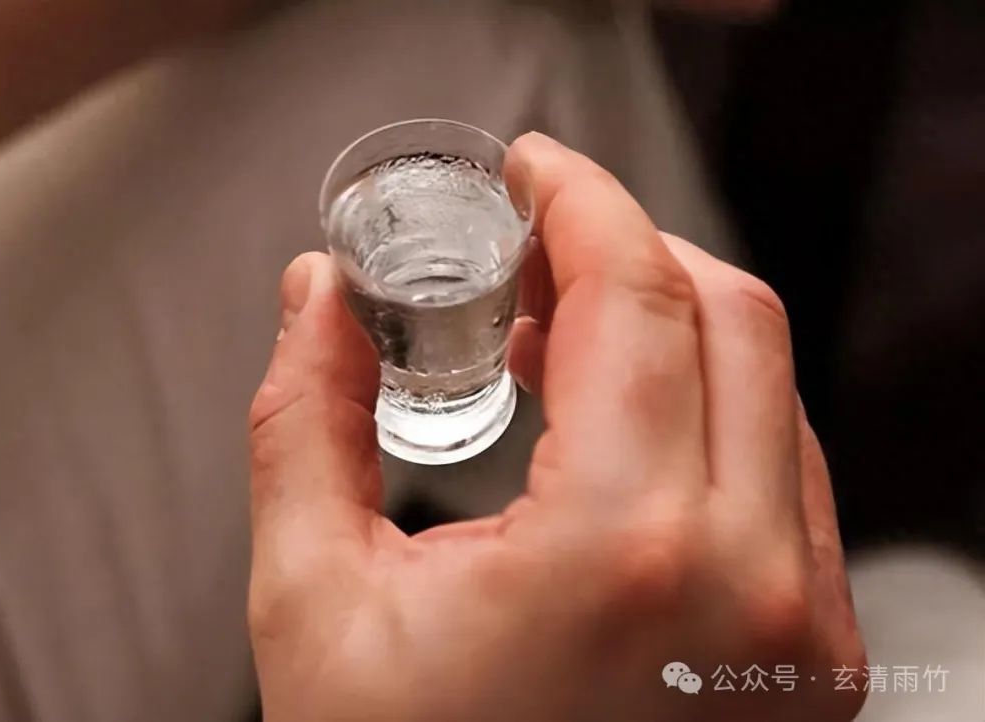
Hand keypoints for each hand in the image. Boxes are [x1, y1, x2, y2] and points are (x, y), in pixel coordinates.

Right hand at [247, 133, 865, 721]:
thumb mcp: (314, 613)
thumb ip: (305, 428)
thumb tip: (317, 299)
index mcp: (622, 554)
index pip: (636, 297)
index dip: (581, 200)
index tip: (532, 167)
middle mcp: (749, 582)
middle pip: (728, 314)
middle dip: (627, 246)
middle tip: (533, 245)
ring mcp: (802, 624)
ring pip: (770, 386)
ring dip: (671, 324)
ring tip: (559, 334)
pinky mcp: (813, 655)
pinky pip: (784, 469)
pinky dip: (712, 406)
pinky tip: (624, 422)